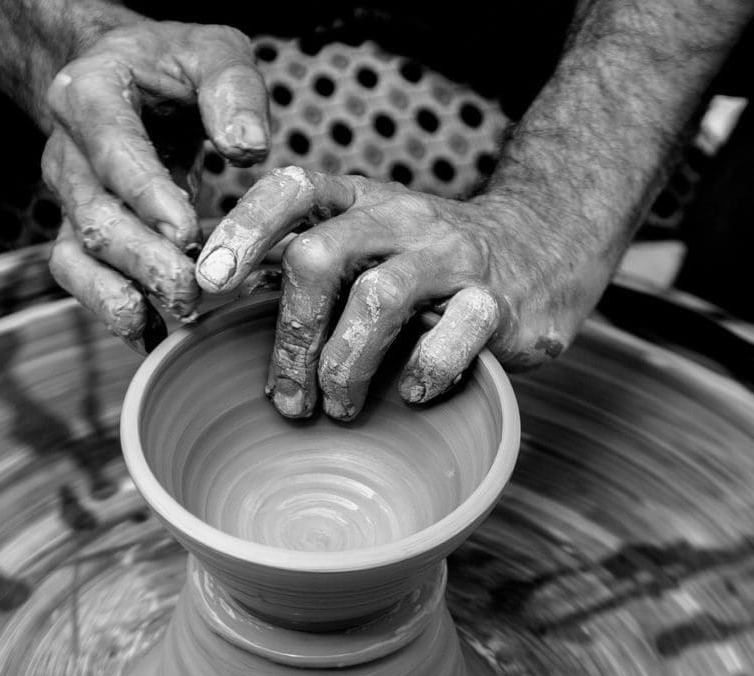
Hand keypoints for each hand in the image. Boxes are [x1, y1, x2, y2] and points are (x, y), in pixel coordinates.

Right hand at [41, 15, 268, 345]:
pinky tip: (154, 336)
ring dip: (122, 295)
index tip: (188, 231)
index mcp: (89, 94)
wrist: (123, 74)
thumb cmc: (173, 63)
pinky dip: (114, 311)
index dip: (146, 194)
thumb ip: (234, 90)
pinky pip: (82, 280)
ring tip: (175, 317)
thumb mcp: (213, 51)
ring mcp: (68, 198)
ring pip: (77, 256)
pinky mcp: (79, 233)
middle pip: (93, 215)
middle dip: (143, 260)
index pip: (112, 148)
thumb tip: (249, 150)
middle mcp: (66, 151)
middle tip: (194, 289)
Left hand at [196, 167, 603, 419]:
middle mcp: (402, 218)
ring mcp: (452, 257)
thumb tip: (213, 295)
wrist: (546, 245)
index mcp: (359, 200)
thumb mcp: (368, 238)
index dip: (243, 231)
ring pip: (378, 300)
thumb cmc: (427, 259)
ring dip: (343, 366)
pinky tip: (410, 395)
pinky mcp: (498, 302)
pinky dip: (420, 375)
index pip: (291, 190)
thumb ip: (305, 259)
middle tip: (285, 396)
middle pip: (320, 256)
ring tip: (337, 408)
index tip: (208, 284)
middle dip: (291, 334)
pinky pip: (450, 340)